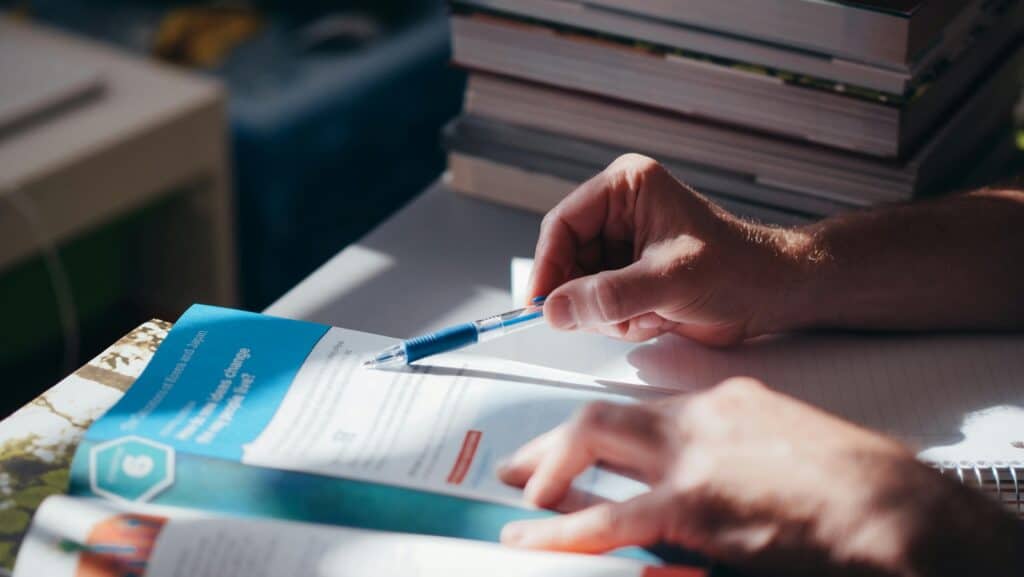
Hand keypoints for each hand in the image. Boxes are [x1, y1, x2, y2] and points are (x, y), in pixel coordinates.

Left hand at [497, 379, 1023, 576]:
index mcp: (724, 403)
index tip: (572, 446)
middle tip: (519, 466)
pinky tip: (535, 537)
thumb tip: (703, 486)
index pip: (640, 408)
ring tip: (517, 497)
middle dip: (553, 441)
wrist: (892, 506)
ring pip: (594, 443)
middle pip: (604, 415)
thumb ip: (733, 456)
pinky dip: (566, 526)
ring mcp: (694, 458)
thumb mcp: (786, 449)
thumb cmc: (855, 484)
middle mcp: (700, 419)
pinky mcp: (697, 503)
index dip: (597, 430)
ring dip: (548, 471)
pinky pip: (613, 517)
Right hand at [529, 154, 807, 345]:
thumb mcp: (669, 281)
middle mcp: (620, 212)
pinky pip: (599, 304)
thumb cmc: (736, 269)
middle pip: (567, 259)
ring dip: (608, 313)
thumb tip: (555, 309)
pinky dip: (620, 321)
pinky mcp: (630, 274)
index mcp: (626, 188)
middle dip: (588, 296)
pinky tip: (656, 319)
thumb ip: (609, 295)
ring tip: (650, 315)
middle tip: (614, 318)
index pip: (562, 224)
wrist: (771, 294)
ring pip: (580, 287)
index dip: (547, 265)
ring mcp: (623, 245)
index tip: (542, 304)